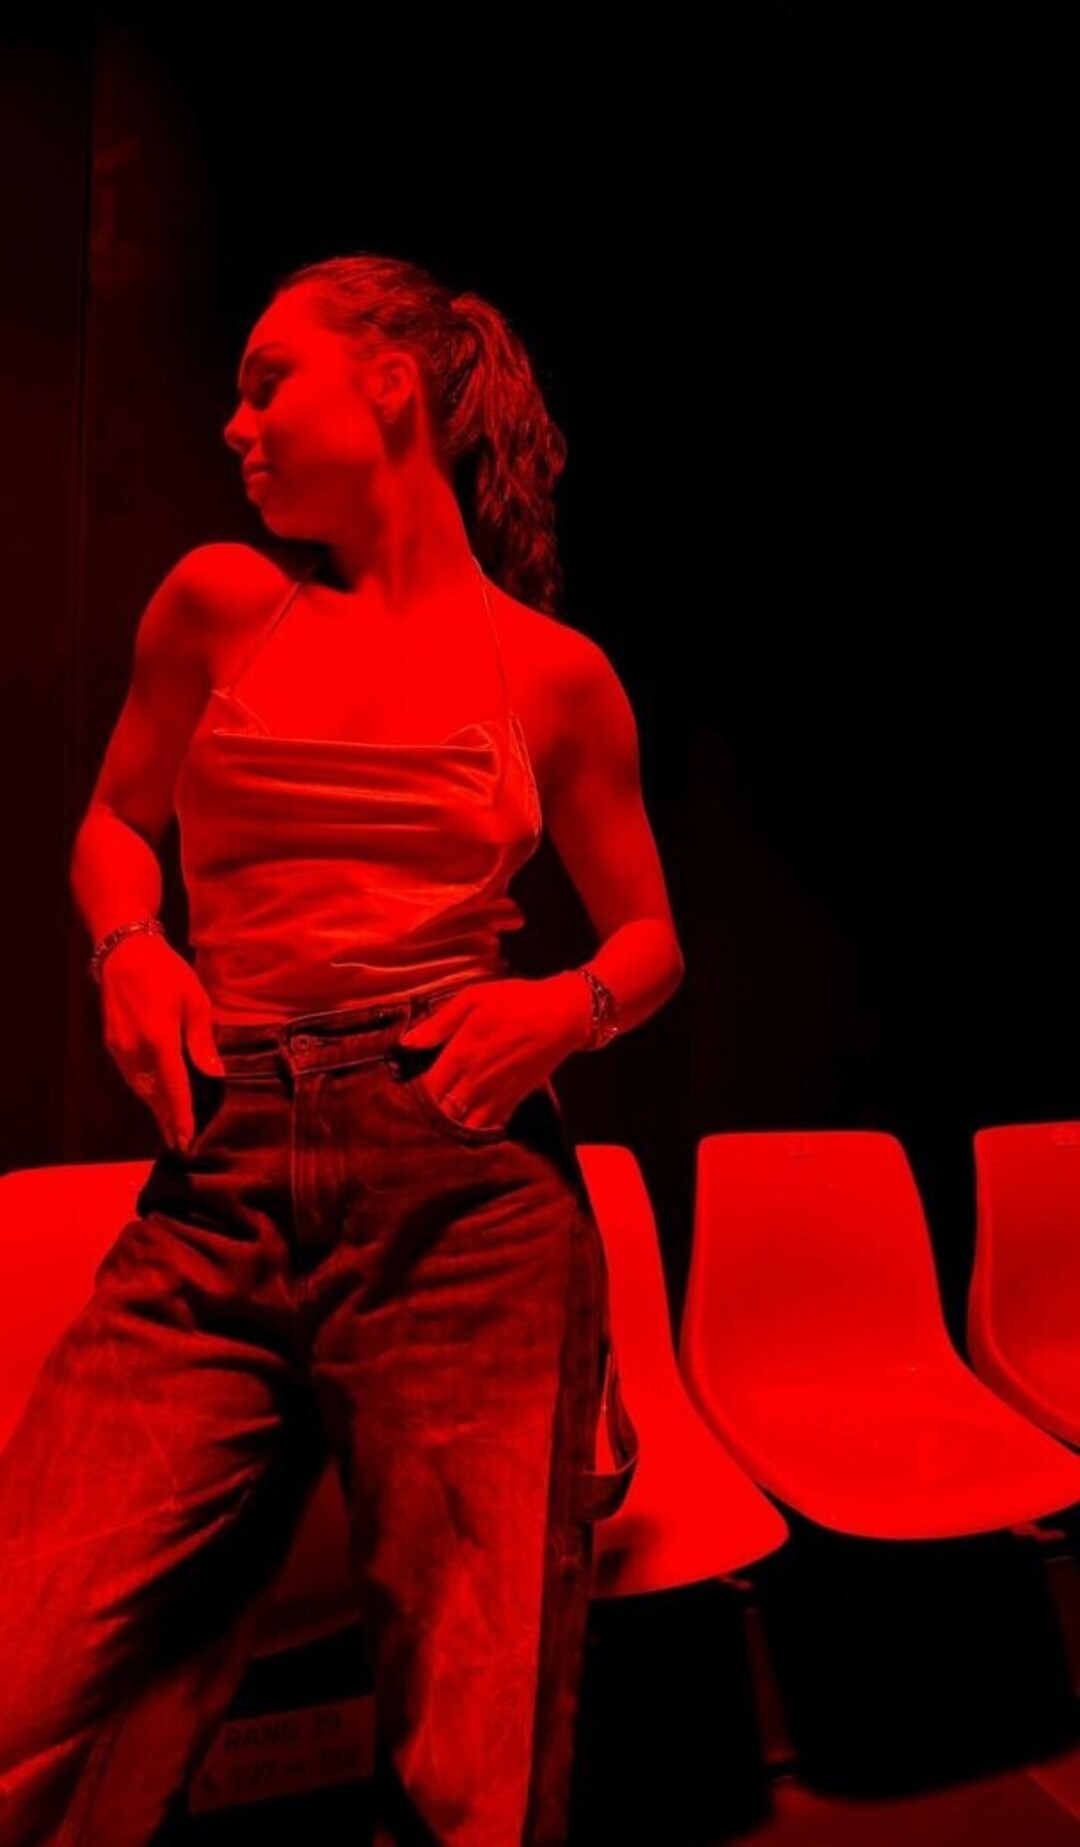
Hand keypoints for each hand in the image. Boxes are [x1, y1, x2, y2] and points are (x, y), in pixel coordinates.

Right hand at [100, 933, 225, 1151]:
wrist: (125, 952)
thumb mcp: (195, 1001)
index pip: (174, 1089)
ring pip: (139, 1088)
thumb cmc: (167, 973)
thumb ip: (202, 1042)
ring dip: (155, 1108)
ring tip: (169, 1127)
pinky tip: (155, 1098)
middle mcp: (135, 1049)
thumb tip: (215, 1075)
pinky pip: (130, 1075)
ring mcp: (119, 1047)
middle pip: (153, 1096)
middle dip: (166, 1121)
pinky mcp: (112, 1043)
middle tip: (180, 1145)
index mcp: (159, 1039)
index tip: (186, 1141)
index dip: (181, 1117)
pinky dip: (144, 1090)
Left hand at [397, 975, 588, 1130]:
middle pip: (443, 1113)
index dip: (412, 1096)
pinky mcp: (515, 1100)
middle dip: (428, 1116)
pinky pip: (490, 1126)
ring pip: (465, 1126)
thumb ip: (439, 1023)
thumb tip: (406, 1042)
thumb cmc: (516, 1002)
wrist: (563, 1015)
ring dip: (451, 1127)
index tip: (405, 1092)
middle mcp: (477, 1080)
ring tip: (440, 1122)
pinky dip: (476, 1129)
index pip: (427, 1090)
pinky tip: (467, 1123)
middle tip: (417, 1111)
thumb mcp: (473, 999)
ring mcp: (497, 1094)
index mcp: (462, 1054)